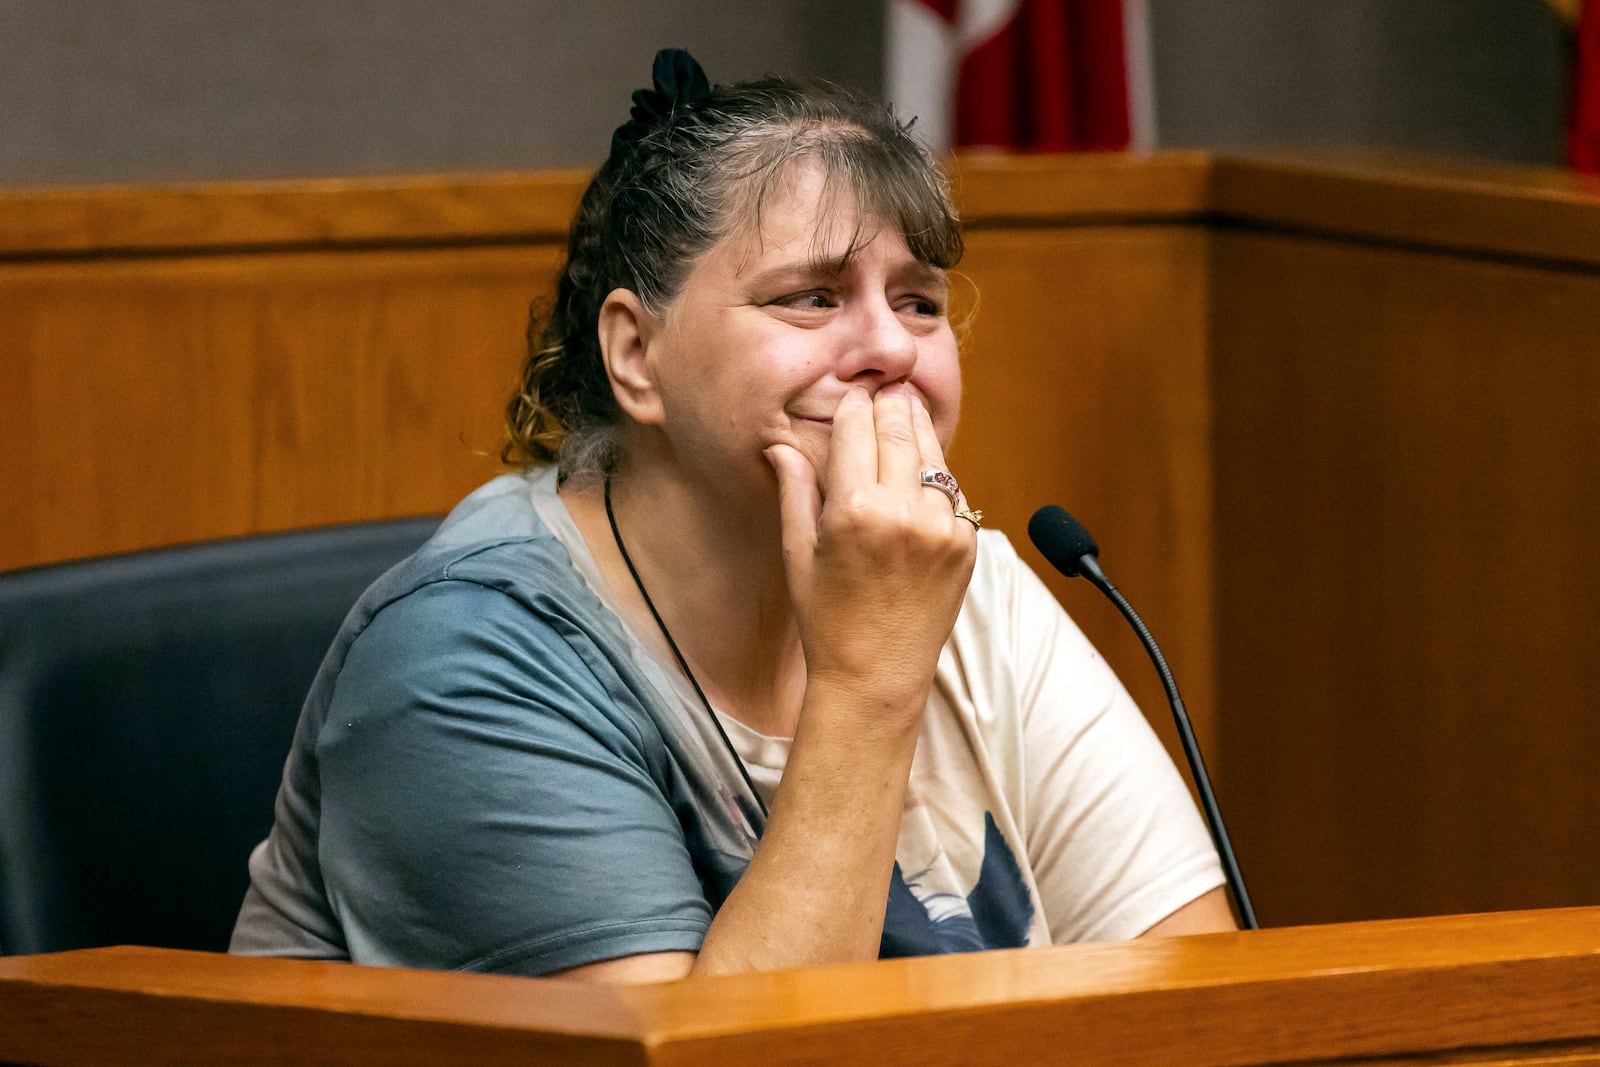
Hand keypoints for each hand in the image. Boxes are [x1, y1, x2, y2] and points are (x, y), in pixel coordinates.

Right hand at [765, 386, 977, 718]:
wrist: (877, 676)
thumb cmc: (826, 619)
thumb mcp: (798, 552)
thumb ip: (796, 490)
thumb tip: (779, 445)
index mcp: (854, 510)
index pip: (857, 429)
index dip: (853, 406)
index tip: (851, 397)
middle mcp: (903, 512)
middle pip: (900, 429)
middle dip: (891, 404)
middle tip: (885, 389)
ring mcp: (942, 527)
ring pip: (934, 453)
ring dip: (919, 429)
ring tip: (906, 411)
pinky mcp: (967, 543)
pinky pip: (953, 491)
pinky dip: (937, 475)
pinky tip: (922, 469)